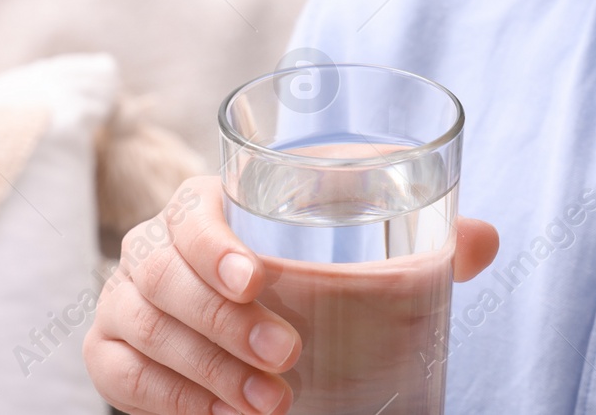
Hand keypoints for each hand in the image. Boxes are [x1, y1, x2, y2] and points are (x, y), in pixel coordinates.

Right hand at [83, 175, 499, 414]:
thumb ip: (419, 238)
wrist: (233, 296)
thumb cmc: (301, 257)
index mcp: (206, 202)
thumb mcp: (352, 241)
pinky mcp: (111, 348)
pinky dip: (171, 400)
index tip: (258, 278)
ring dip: (207, 371)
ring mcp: (124, 298)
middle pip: (166, 276)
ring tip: (273, 402)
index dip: (214, 242)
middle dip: (224, 324)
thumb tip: (484, 240)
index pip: (191, 209)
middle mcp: (154, 244)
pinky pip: (122, 376)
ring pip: (146, 328)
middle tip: (288, 357)